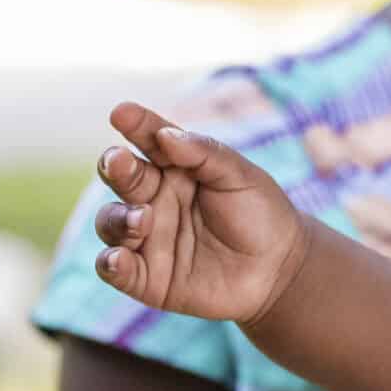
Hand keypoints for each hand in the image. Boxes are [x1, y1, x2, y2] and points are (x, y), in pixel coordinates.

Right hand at [91, 100, 309, 324]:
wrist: (280, 269)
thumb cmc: (261, 214)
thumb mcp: (240, 176)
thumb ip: (204, 154)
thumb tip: (165, 135)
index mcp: (176, 169)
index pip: (149, 141)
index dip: (136, 126)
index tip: (122, 113)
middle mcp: (155, 199)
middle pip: (121, 177)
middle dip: (114, 166)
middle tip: (119, 161)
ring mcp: (148, 238)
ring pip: (111, 221)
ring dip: (119, 217)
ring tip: (143, 218)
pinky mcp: (148, 278)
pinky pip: (116, 269)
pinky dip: (110, 263)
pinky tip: (119, 257)